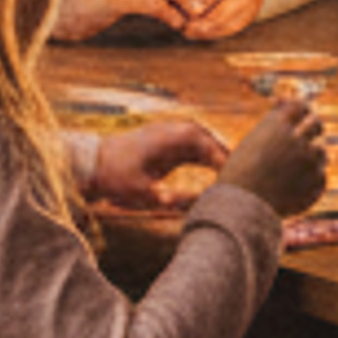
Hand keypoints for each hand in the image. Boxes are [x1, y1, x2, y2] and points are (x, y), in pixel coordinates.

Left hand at [87, 117, 232, 210]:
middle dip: (230, 159)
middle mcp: (175, 131)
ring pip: (206, 144)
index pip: (212, 149)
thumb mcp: (144, 193)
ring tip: (235, 176)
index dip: (228, 166)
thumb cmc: (115, 176)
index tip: (238, 184)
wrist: (91, 163)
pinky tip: (217, 171)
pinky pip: (196, 147)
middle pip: (213, 143)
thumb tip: (201, 205)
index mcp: (173, 138)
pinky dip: (207, 158)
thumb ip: (174, 199)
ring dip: (219, 158)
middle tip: (245, 179)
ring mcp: (171, 134)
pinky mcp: (167, 142)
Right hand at [216, 99, 328, 217]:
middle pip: (315, 123)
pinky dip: (314, 179)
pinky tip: (302, 185)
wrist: (241, 205)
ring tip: (302, 165)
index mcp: (276, 125)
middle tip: (315, 130)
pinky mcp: (316, 180)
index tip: (303, 112)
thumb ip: (270, 131)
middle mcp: (296, 138)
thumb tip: (282, 114)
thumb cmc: (237, 175)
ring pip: (322, 151)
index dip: (302, 108)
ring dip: (315, 155)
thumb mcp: (249, 145)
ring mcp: (309, 159)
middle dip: (315, 127)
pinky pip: (322, 175)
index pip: (299, 105)